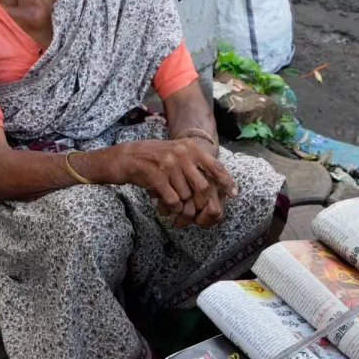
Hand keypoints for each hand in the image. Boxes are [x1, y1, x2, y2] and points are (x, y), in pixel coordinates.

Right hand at [91, 139, 236, 227]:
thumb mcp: (176, 154)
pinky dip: (171, 208)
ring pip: (186, 196)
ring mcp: (169, 163)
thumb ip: (194, 164)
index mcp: (189, 147)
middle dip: (202, 203)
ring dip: (182, 207)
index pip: (215, 165)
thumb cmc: (152, 159)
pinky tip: (163, 207)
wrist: (124, 158)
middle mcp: (181, 153)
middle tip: (197, 211)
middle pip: (203, 186)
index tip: (234, 194)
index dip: (226, 181)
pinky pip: (172, 200)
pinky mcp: (156, 176)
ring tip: (173, 208)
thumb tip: (216, 181)